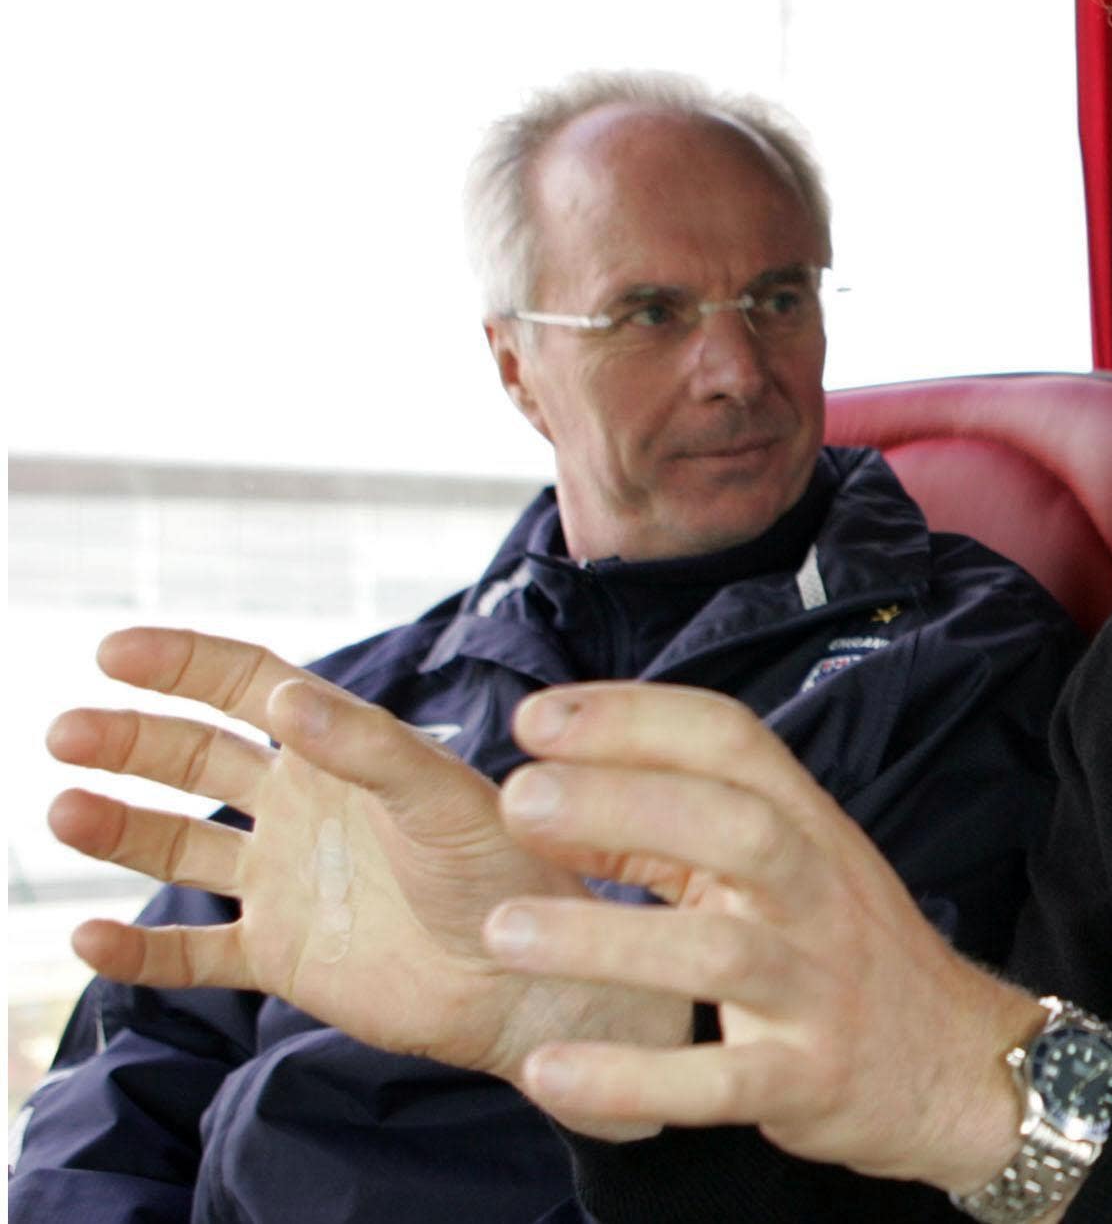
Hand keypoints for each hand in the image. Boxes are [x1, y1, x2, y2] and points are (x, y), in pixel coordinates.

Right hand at [45, 627, 690, 1101]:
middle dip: (129, 740)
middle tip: (66, 732)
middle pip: (194, 757)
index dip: (183, 663)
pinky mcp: (281, 957)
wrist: (530, 977)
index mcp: (343, 753)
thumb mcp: (443, 797)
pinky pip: (192, 953)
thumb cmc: (508, 872)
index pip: (248, 687)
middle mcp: (304, 808)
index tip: (114, 651)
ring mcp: (287, 882)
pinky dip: (138, 952)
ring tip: (64, 810)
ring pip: (178, 847)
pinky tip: (90, 939)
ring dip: (118, 827)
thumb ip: (368, 748)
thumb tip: (285, 696)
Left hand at [483, 682, 1044, 1191]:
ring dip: (607, 939)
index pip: (731, 741)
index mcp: (805, 824)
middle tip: (519, 800)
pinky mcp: (810, 1078)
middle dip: (625, 802)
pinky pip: (721, 1082)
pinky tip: (550, 1072)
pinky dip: (634, 1078)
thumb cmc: (839, 947)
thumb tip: (544, 793)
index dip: (635, 718)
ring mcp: (819, 987)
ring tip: (504, 932)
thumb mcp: (778, 868)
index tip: (534, 718)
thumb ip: (669, 831)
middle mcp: (819, 893)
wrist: (954, 1062)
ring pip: (721, 953)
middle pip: (735, 827)